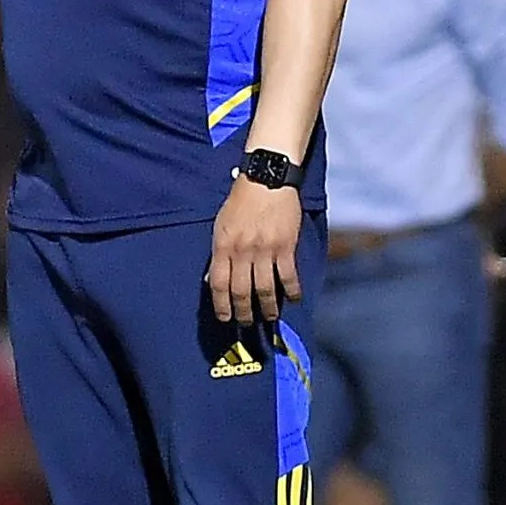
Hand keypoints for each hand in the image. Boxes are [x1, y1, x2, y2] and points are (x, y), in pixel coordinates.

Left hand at [207, 178, 301, 323]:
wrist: (266, 181)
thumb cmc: (240, 202)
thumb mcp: (220, 226)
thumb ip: (218, 253)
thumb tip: (212, 279)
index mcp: (223, 246)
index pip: (218, 283)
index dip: (221, 305)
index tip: (225, 318)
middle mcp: (242, 251)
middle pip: (241, 291)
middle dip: (243, 312)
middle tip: (246, 323)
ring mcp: (265, 250)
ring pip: (265, 289)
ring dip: (267, 308)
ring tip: (269, 317)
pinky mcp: (286, 246)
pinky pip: (288, 276)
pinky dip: (291, 291)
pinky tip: (293, 299)